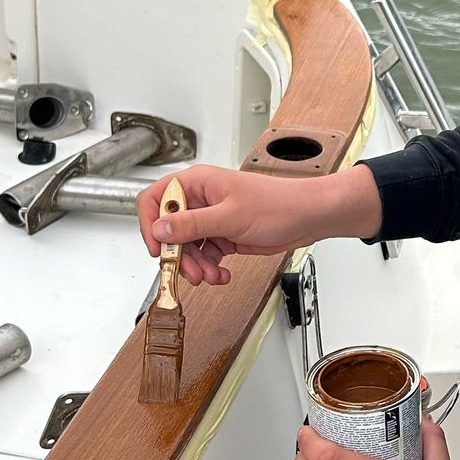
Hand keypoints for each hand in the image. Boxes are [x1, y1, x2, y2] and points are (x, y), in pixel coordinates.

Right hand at [135, 164, 381, 286]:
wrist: (308, 217)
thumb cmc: (279, 204)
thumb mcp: (230, 216)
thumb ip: (192, 224)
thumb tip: (160, 229)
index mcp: (197, 183)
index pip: (156, 199)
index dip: (151, 224)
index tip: (158, 248)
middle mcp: (201, 199)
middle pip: (170, 230)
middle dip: (179, 255)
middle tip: (191, 272)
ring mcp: (212, 218)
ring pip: (187, 247)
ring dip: (196, 266)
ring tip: (211, 276)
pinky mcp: (224, 235)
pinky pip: (205, 255)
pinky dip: (210, 268)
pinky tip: (221, 274)